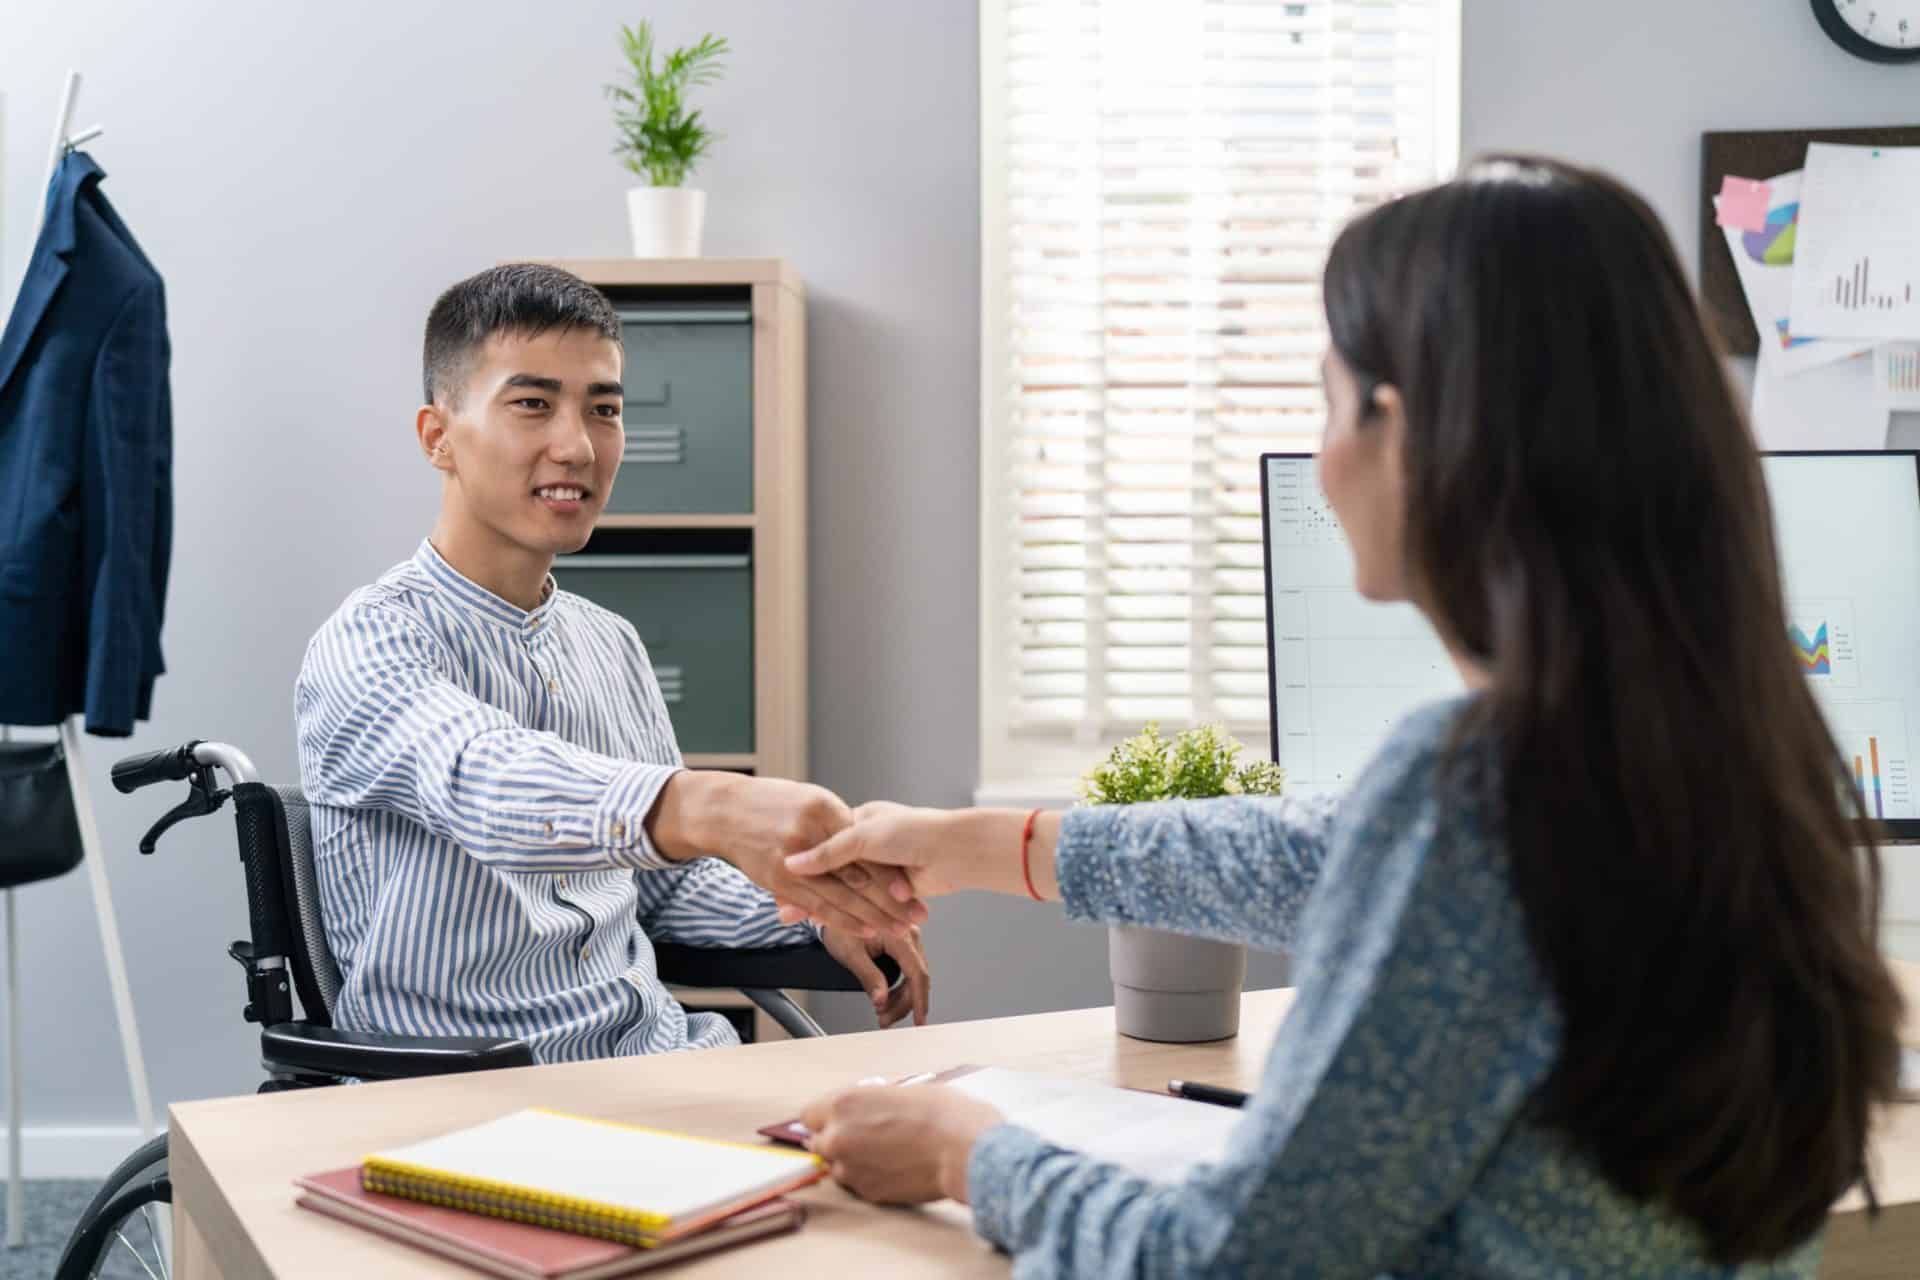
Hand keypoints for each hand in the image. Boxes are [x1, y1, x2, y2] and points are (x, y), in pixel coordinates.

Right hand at [648, 774, 924, 937]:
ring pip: (838, 894)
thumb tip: (868, 847)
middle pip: (856, 874)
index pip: (863, 848)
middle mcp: (807, 834)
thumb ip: (838, 826)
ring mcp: (790, 859)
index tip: (912, 888)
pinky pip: (814, 904)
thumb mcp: (810, 799)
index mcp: (821, 808)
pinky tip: (860, 930)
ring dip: (870, 916)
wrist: (722, 810)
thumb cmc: (769, 802)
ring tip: (897, 930)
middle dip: (888, 899)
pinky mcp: (778, 880)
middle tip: (913, 917)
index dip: (887, 871)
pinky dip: (839, 919)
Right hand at [782, 802, 1060, 904]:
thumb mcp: (864, 836)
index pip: (823, 844)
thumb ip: (829, 852)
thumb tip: (795, 863)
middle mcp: (870, 844)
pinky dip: (845, 913)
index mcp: (860, 821)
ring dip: (822, 903)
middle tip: (780, 903)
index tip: (779, 874)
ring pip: (846, 890)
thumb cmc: (915, 831)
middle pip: (831, 871)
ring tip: (793, 916)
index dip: (801, 862)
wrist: (957, 851)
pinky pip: (864, 903)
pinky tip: (824, 921)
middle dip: (806, 887)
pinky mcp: (893, 891)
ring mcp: (882, 869)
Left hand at [800, 1084, 1003, 1204]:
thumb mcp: (902, 1089)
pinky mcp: (868, 1193)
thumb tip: (865, 1105)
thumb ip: (871, 1100)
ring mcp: (851, 1169)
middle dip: (834, 1139)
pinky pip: (856, 1185)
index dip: (824, 1116)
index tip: (835, 1118)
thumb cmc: (943, 1114)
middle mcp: (839, 1137)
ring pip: (835, 1167)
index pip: (809, 1114)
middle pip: (816, 1143)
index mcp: (844, 1104)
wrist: (963, 1150)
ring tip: (882, 1152)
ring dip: (850, 1161)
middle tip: (860, 1136)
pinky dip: (868, 1177)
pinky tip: (892, 1167)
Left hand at [820, 924, 930, 1027]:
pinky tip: (889, 998)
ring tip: (883, 1011)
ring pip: (914, 976)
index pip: (916, 972)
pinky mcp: (905, 942)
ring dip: (901, 998)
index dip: (919, 1000)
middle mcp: (908, 933)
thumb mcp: (851, 954)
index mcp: (898, 933)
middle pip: (916, 977)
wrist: (834, 910)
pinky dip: (900, 987)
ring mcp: (908, 937)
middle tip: (885, 1020)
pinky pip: (909, 969)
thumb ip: (868, 977)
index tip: (919, 1021)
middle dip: (903, 1004)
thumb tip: (881, 1000)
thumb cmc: (840, 928)